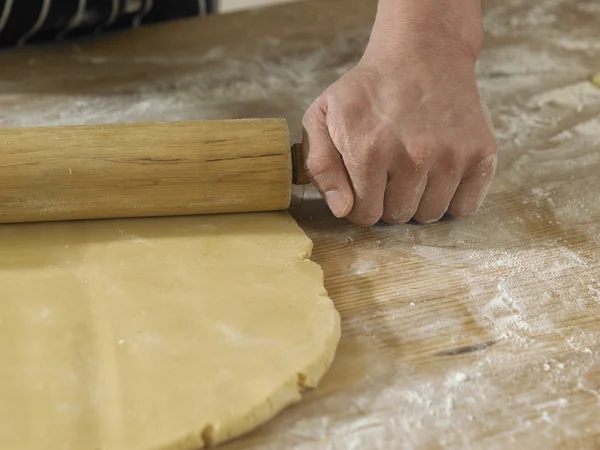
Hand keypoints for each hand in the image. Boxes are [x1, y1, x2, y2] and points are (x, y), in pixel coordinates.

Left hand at [301, 7, 496, 225]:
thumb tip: (342, 209)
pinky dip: (452, 200)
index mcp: (369, 150)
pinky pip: (465, 207)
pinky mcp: (481, 153)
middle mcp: (413, 156)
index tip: (365, 184)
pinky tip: (439, 175)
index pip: (364, 215)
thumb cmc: (367, 90)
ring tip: (413, 170)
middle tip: (390, 171)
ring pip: (430, 215)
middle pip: (397, 217)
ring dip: (419, 201)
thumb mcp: (322, 117)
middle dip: (388, 201)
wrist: (422, 53)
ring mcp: (451, 155)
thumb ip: (320, 166)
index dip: (361, 204)